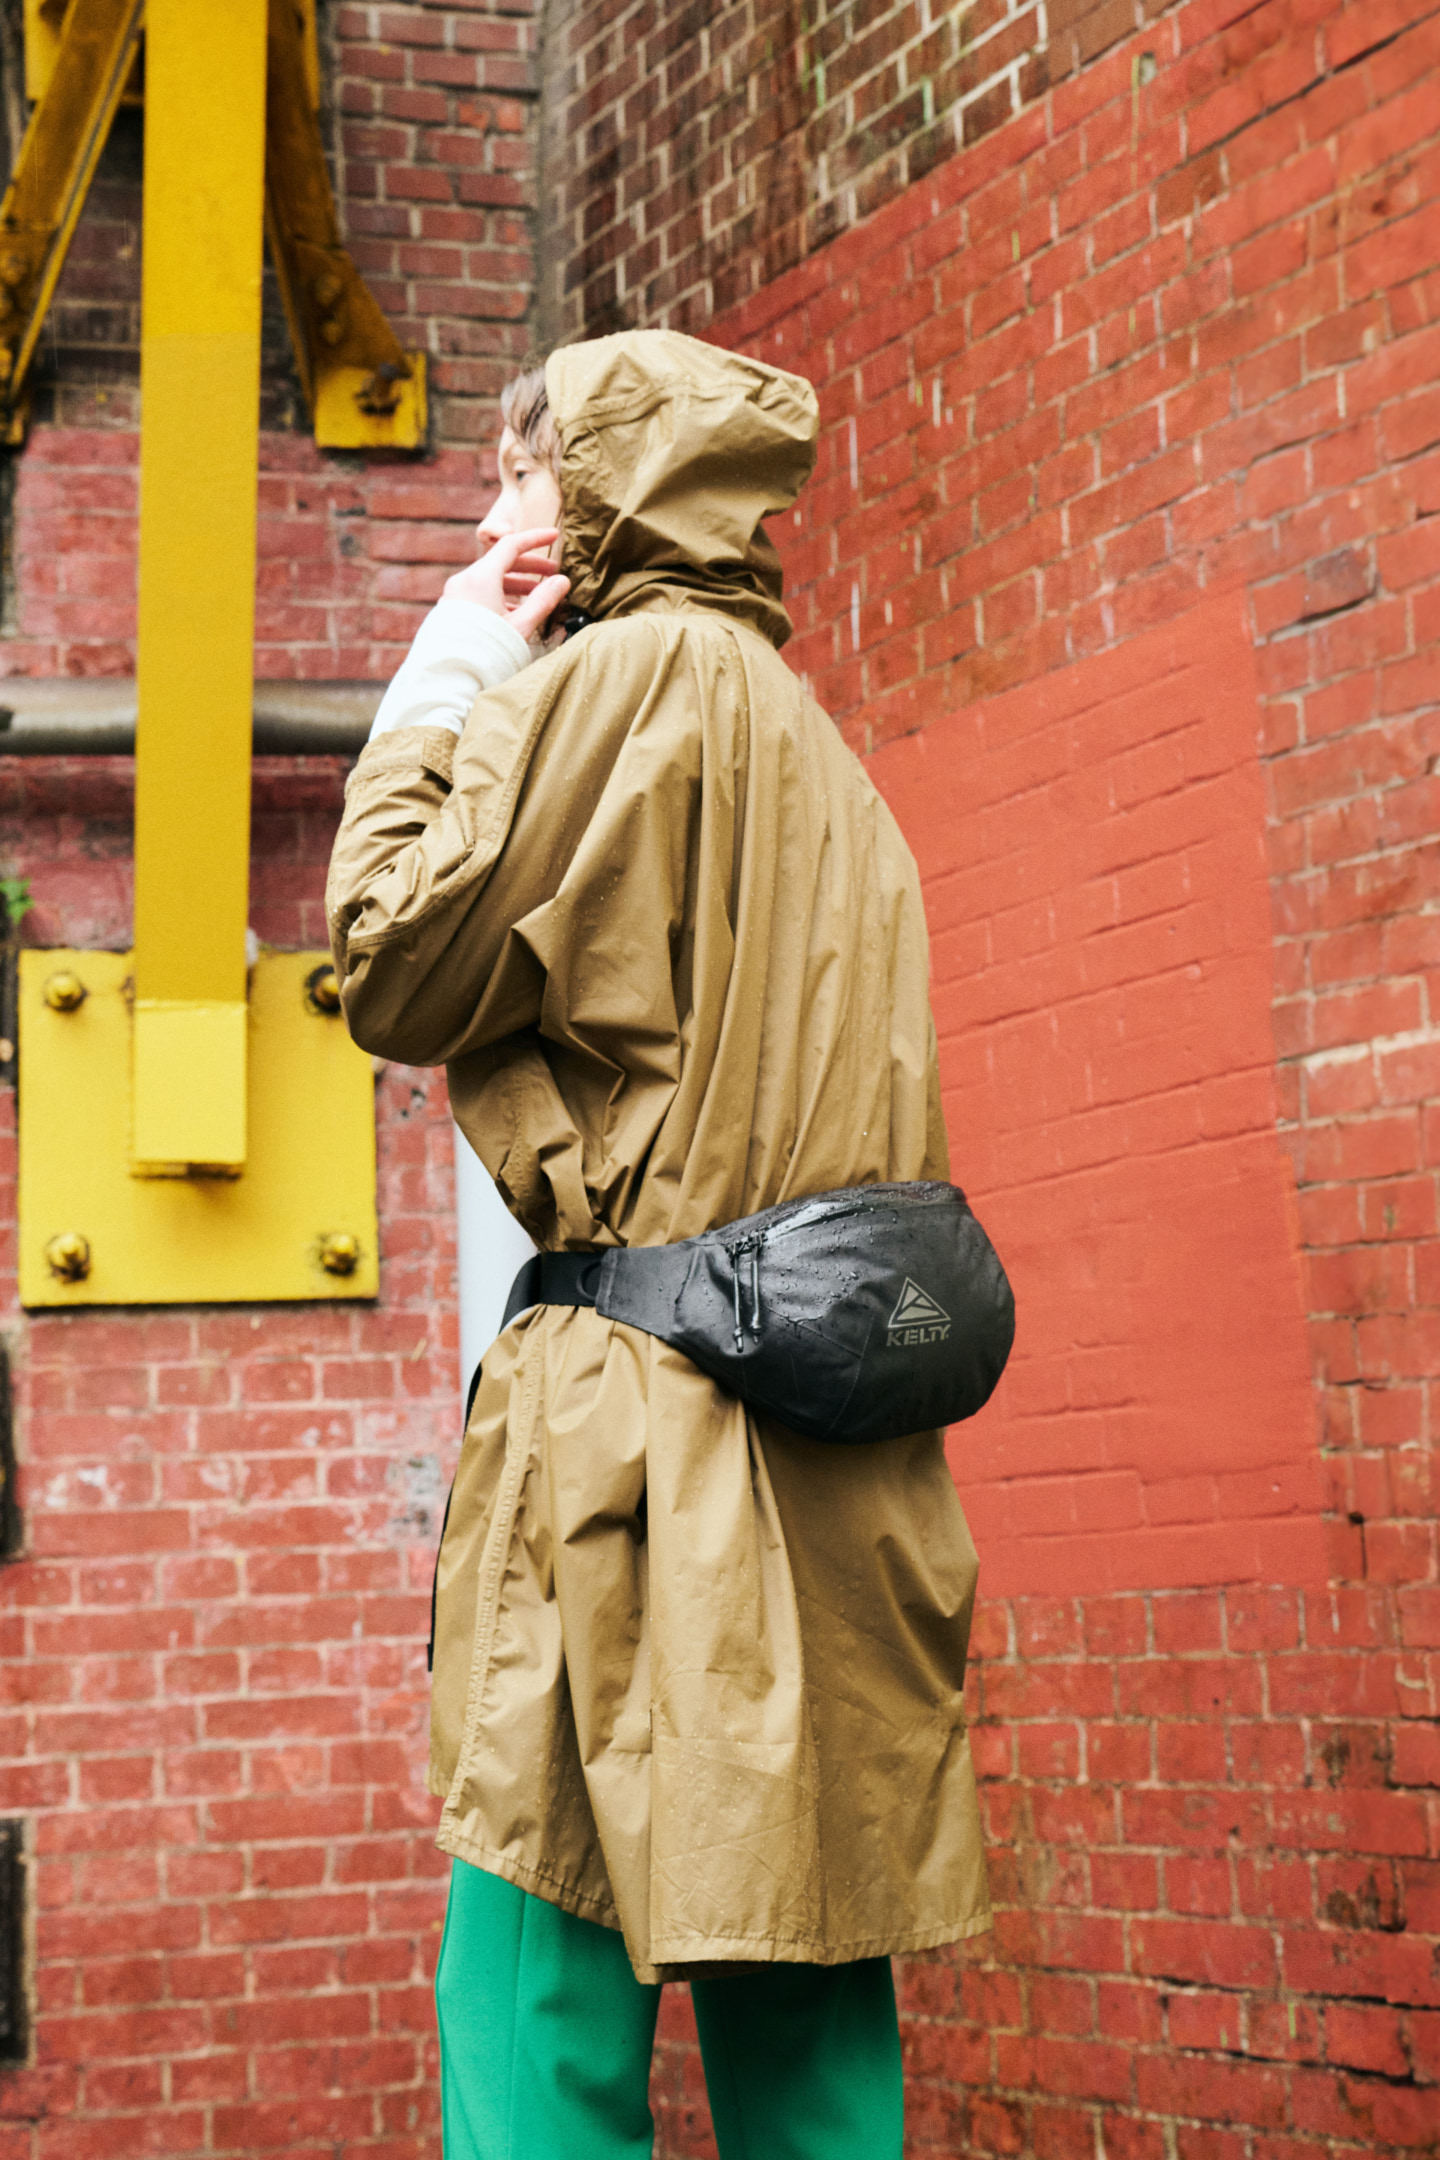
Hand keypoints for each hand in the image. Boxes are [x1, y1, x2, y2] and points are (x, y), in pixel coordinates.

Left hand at [444, 525, 570, 643]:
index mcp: (480, 578)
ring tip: (538, 594)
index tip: (554, 536)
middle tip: (553, 573)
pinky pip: (479, 594)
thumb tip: (562, 581)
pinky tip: (516, 611)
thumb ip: (543, 601)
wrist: (450, 678)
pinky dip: (501, 596)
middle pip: (500, 562)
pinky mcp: (453, 611)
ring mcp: (456, 596)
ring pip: (490, 580)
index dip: (535, 539)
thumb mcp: (521, 626)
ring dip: (516, 583)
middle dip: (530, 566)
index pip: (511, 545)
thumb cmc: (487, 652)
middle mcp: (464, 581)